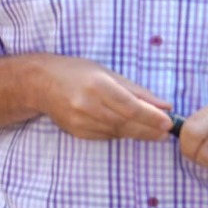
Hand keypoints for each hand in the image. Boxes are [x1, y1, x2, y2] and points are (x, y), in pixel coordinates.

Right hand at [35, 55, 172, 140]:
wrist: (39, 83)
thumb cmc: (75, 72)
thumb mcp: (106, 73)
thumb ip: (137, 90)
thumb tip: (165, 106)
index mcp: (97, 86)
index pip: (131, 107)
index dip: (152, 117)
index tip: (168, 123)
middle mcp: (88, 105)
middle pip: (127, 123)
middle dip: (150, 129)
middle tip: (165, 132)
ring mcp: (81, 121)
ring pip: (118, 132)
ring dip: (137, 132)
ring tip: (151, 130)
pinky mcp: (78, 132)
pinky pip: (106, 135)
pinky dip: (119, 132)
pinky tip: (124, 126)